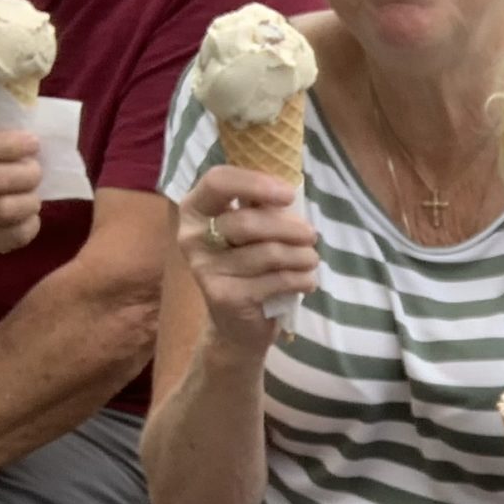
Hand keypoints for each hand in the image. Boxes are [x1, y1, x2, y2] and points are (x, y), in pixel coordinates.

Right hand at [0, 118, 42, 261]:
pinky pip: (13, 236)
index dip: (10, 144)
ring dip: (30, 200)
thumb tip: (23, 128)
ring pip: (6, 209)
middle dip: (28, 173)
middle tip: (35, 171)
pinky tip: (28, 216)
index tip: (33, 142)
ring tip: (31, 194)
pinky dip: (30, 225)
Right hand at [180, 165, 313, 348]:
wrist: (236, 323)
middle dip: (290, 227)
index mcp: (195, 209)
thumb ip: (260, 205)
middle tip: (311, 235)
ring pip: (268, 253)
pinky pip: (276, 280)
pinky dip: (301, 279)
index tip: (288, 194)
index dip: (256, 183)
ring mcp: (205, 269)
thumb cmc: (248, 264)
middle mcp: (192, 237)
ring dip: (302, 256)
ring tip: (311, 259)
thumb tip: (288, 188)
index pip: (218, 181)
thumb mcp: (252, 228)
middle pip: (248, 221)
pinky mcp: (224, 297)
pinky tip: (306, 281)